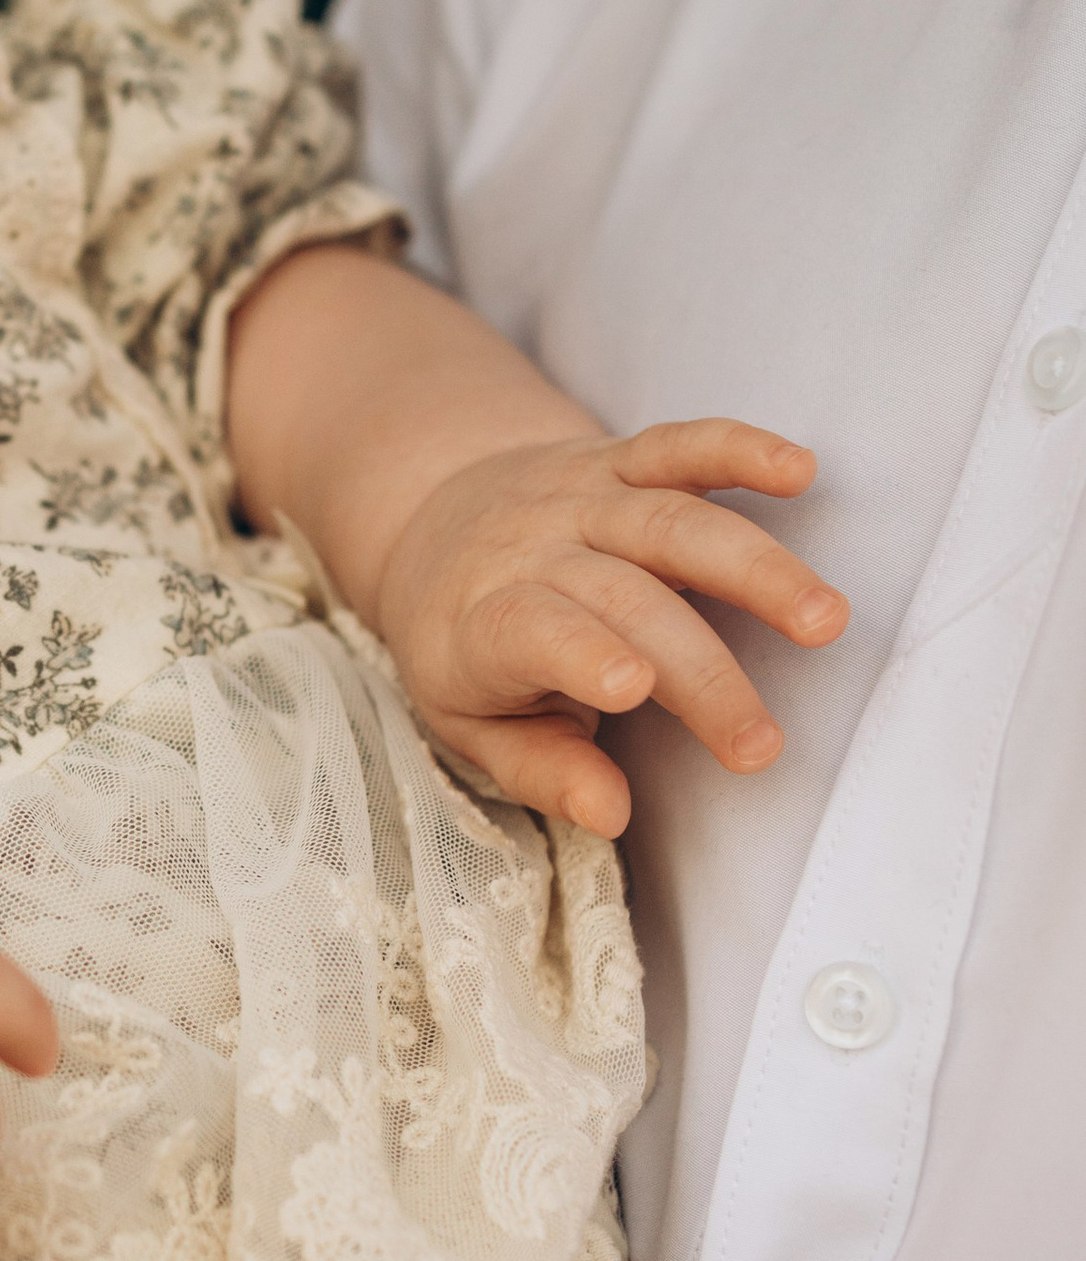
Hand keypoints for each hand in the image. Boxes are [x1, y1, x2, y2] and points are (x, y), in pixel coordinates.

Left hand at [372, 419, 847, 833]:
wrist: (435, 522)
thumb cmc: (464, 648)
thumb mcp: (471, 725)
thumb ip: (539, 769)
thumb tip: (610, 814)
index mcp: (485, 621)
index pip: (533, 630)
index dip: (581, 652)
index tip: (636, 687)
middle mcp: (535, 550)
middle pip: (629, 601)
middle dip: (702, 673)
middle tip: (761, 743)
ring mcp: (581, 499)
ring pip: (673, 523)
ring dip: (756, 566)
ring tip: (826, 619)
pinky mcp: (618, 461)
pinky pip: (679, 447)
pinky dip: (738, 450)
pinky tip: (799, 469)